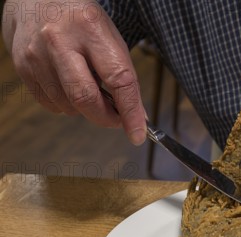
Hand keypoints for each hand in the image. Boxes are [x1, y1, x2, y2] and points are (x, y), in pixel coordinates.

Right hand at [2, 0, 145, 144]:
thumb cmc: (80, 19)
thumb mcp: (109, 35)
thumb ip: (122, 74)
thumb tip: (136, 115)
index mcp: (89, 28)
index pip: (118, 79)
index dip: (131, 112)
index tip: (138, 133)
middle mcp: (59, 40)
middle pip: (86, 98)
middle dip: (106, 118)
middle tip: (118, 119)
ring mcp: (36, 55)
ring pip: (68, 106)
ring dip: (86, 109)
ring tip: (92, 89)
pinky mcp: (22, 67)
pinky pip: (51, 104)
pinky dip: (68, 104)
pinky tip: (71, 85)